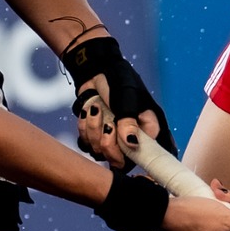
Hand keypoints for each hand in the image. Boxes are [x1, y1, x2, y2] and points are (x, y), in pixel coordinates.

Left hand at [65, 36, 173, 164]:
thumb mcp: (127, 100)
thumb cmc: (119, 81)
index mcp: (146, 131)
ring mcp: (111, 138)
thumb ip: (129, 123)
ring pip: (99, 152)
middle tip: (107, 123)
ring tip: (96, 109)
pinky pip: (85, 144)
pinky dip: (83, 127)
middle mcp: (130, 138)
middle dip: (107, 143)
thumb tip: (132, 144)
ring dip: (93, 130)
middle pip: (118, 161)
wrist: (96, 69)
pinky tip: (87, 111)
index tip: (119, 142)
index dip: (129, 155)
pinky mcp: (95, 135)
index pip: (142, 157)